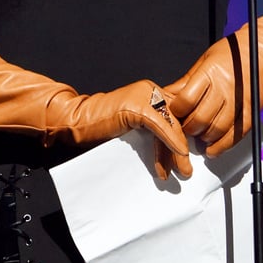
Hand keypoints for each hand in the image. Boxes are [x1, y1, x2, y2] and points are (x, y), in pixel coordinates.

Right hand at [0, 27, 191, 177]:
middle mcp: (151, 90)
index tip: (186, 159)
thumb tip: (176, 149)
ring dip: (178, 151)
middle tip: (186, 171)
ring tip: (182, 171)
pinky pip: (161, 125)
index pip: (177, 116)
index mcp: (152, 93)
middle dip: (182, 148)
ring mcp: (144, 95)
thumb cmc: (100, 127)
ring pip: (171, 125)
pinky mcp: (137, 106)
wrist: (75, 121)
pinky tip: (178, 155)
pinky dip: (171, 142)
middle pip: (176, 120)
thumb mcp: (134, 128)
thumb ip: (154, 130)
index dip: (182, 138)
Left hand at [165, 0, 262, 158]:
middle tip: (185, 125)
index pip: (186, 100)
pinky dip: (221, 146)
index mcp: (210, 73)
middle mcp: (225, 89)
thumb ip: (186, 82)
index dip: (176, 110)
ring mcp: (240, 102)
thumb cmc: (232, 54)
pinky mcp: (251, 113)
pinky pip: (235, 136)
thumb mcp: (204, 61)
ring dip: (203, 137)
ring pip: (216, 130)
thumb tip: (165, 96)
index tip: (175, 111)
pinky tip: (212, 149)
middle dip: (188, 127)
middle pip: (200, 119)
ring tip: (199, 133)